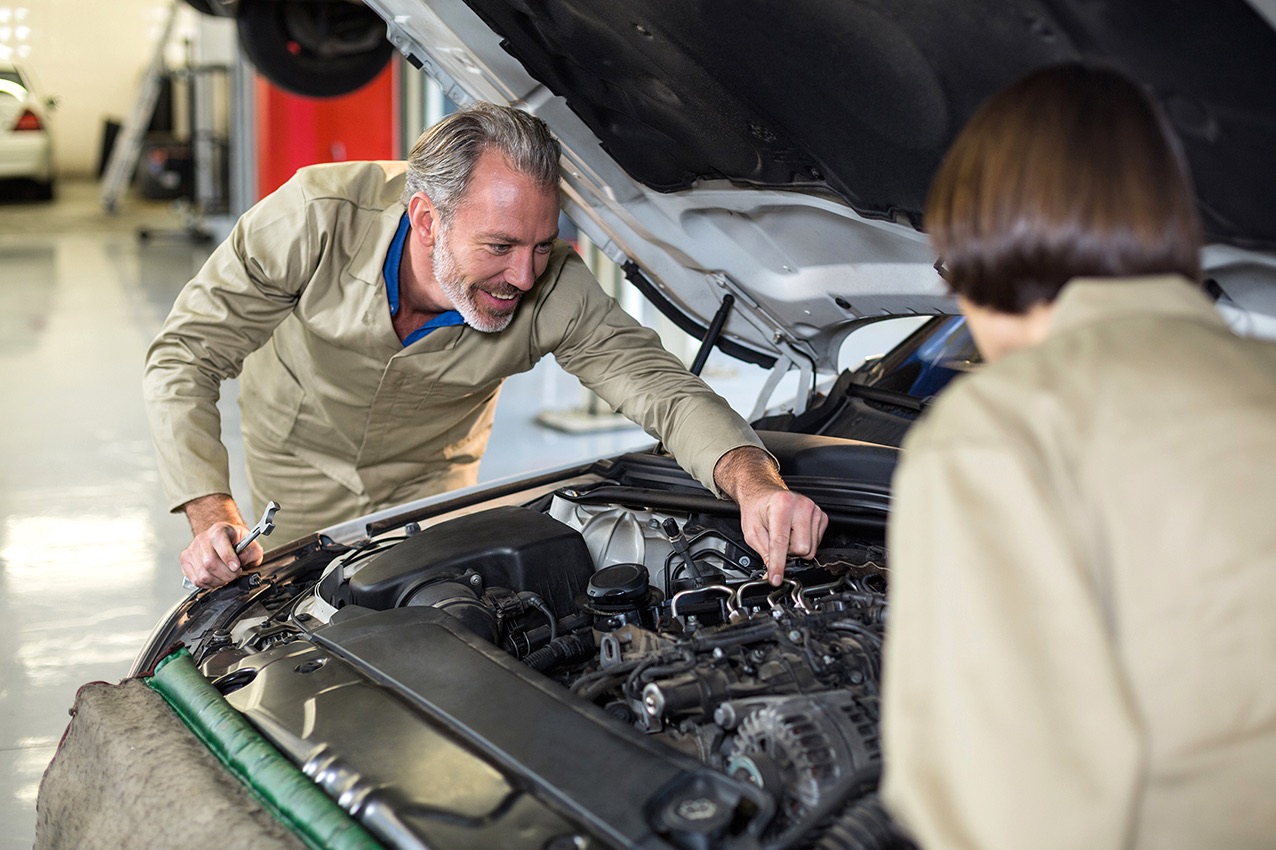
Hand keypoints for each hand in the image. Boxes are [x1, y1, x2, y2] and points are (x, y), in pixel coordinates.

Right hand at [178, 494, 263, 588]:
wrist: (224, 540)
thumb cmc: (237, 542)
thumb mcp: (251, 545)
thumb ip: (251, 552)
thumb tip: (241, 560)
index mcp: (219, 530)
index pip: (219, 542)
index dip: (228, 557)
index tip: (237, 567)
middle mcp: (202, 539)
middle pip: (210, 563)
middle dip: (227, 574)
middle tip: (235, 573)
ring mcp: (191, 550)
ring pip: (203, 575)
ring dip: (219, 581)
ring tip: (226, 576)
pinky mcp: (185, 561)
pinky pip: (196, 580)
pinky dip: (209, 584)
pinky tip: (216, 578)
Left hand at [714, 446, 828, 584]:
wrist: (764, 494)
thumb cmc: (757, 509)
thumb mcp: (752, 532)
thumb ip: (764, 553)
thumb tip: (772, 574)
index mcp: (781, 505)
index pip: (781, 542)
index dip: (778, 564)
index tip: (776, 578)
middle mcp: (801, 505)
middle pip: (802, 549)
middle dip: (789, 553)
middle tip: (778, 543)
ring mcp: (814, 509)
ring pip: (811, 548)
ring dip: (797, 549)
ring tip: (787, 535)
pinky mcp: (822, 516)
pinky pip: (818, 542)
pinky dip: (806, 543)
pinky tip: (796, 533)